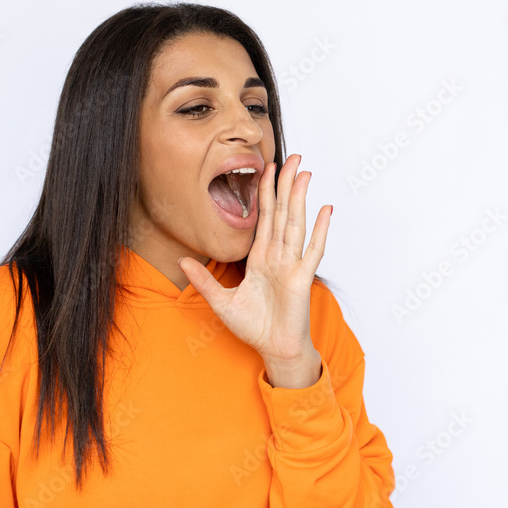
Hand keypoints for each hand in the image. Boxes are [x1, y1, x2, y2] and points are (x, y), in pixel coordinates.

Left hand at [179, 154, 332, 367]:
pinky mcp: (302, 278)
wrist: (274, 350)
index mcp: (260, 259)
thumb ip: (204, 280)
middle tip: (292, 157)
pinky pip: (312, 249)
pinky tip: (325, 209)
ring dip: (300, 198)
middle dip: (286, 184)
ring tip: (305, 173)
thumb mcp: (221, 302)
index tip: (267, 169)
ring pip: (296, 223)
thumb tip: (182, 260)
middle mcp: (278, 257)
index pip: (263, 218)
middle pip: (282, 212)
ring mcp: (292, 265)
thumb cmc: (255, 328)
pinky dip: (320, 229)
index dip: (265, 192)